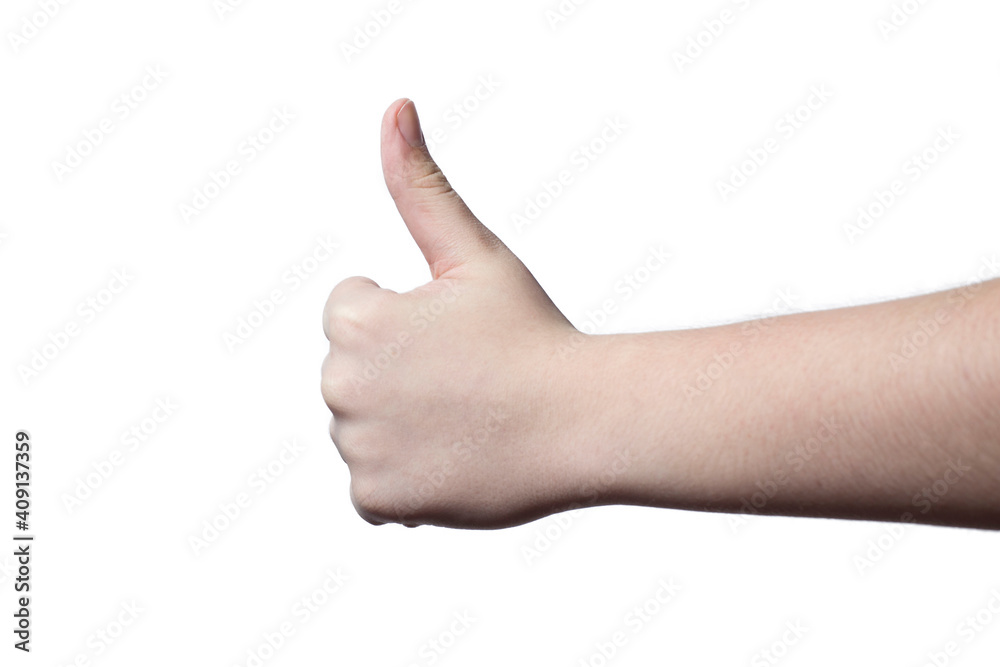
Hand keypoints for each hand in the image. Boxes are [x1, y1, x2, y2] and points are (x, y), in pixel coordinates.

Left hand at [321, 99, 593, 527]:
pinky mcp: (378, 500)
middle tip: (465, 382)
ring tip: (465, 422)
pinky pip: (373, 485)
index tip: (454, 336)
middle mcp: (341, 384)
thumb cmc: (532, 332)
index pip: (351, 312)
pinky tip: (455, 461)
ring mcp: (359, 448)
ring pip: (362, 428)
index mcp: (355, 320)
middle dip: (398, 373)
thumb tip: (394, 107)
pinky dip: (406, 479)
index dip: (407, 319)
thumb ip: (418, 184)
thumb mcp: (473, 252)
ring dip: (400, 426)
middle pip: (351, 373)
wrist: (584, 421)